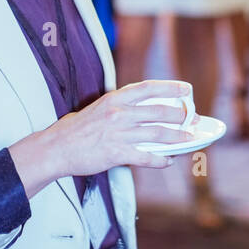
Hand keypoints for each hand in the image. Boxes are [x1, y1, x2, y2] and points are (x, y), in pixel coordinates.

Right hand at [10, 80, 193, 197]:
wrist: (55, 149)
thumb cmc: (77, 129)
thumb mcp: (99, 107)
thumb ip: (121, 106)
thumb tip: (146, 109)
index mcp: (115, 99)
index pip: (148, 88)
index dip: (170, 88)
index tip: (185, 89)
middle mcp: (119, 113)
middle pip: (158, 112)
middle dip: (180, 116)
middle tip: (192, 119)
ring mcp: (118, 133)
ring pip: (157, 134)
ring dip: (176, 138)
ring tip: (188, 140)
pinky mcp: (116, 153)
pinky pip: (145, 156)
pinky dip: (159, 159)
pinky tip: (167, 160)